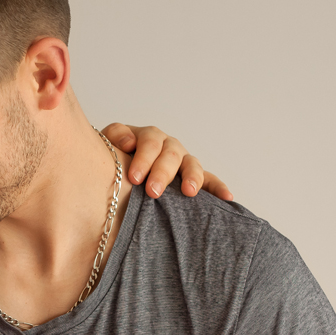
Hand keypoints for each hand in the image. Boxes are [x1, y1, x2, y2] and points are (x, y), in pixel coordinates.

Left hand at [102, 123, 233, 200]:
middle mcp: (169, 147)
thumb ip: (115, 136)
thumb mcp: (108, 143)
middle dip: (162, 173)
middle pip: (170, 155)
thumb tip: (129, 141)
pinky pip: (210, 180)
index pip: (149, 142)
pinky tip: (227, 197)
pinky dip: (218, 187)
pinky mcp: (193, 177)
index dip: (143, 158)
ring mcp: (183, 161)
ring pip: (191, 164)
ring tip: (188, 192)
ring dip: (191, 177)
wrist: (117, 170)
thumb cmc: (112, 158)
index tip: (134, 178)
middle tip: (153, 191)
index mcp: (149, 137)